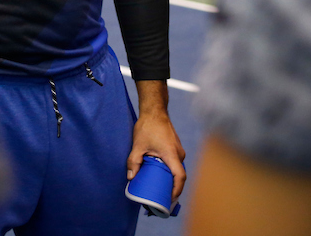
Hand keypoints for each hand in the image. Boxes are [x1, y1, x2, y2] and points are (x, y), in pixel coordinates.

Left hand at [128, 80, 186, 200]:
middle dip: (172, 189)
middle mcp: (179, 153)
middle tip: (162, 199)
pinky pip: (175, 163)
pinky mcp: (175, 148)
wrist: (154, 110)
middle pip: (179, 175)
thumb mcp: (138, 145)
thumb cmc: (148, 126)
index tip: (170, 199)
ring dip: (171, 180)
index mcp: (172, 154)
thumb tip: (130, 178)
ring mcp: (178, 150)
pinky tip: (161, 176)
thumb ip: (133, 161)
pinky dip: (170, 171)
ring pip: (177, 169)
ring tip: (160, 190)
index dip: (176, 190)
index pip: (180, 177)